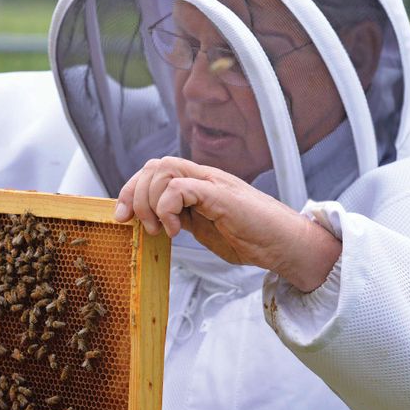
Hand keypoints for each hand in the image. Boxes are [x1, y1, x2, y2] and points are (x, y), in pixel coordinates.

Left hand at [114, 157, 341, 291]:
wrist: (286, 245)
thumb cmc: (253, 238)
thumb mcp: (205, 229)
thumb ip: (183, 219)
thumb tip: (155, 222)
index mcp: (198, 184)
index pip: (154, 170)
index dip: (131, 190)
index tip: (123, 217)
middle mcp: (204, 177)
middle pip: (154, 164)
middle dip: (133, 193)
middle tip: (138, 224)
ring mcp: (213, 183)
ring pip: (163, 169)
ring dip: (150, 202)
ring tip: (161, 230)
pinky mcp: (221, 194)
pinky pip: (181, 186)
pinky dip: (167, 208)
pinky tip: (175, 231)